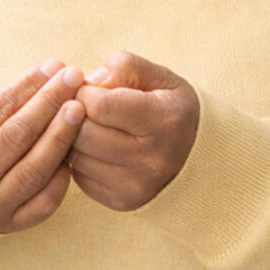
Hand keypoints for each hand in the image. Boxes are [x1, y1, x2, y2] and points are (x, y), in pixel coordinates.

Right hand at [0, 61, 84, 232]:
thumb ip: (6, 103)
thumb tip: (52, 72)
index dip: (28, 85)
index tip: (55, 66)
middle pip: (16, 136)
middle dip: (49, 103)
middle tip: (73, 78)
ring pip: (33, 169)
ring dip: (60, 135)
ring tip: (79, 109)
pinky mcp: (9, 226)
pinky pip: (43, 203)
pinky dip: (61, 177)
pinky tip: (74, 155)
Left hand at [68, 51, 199, 210]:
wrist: (196, 154)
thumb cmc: (170, 106)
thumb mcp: (158, 75)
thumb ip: (124, 67)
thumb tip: (89, 82)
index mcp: (163, 120)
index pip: (100, 106)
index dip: (83, 91)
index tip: (86, 86)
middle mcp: (152, 159)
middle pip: (84, 134)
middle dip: (73, 114)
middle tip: (79, 104)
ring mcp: (137, 185)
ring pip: (77, 158)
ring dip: (72, 137)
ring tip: (85, 123)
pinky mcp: (123, 201)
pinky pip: (80, 177)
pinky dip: (79, 159)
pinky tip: (92, 145)